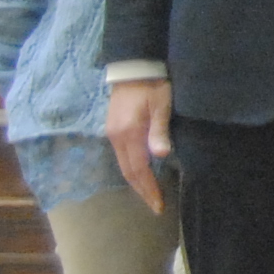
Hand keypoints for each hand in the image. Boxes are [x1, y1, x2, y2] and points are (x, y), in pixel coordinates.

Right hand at [105, 79, 174, 214]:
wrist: (133, 67)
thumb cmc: (152, 84)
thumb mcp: (161, 105)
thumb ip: (159, 130)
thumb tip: (159, 156)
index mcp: (129, 133)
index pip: (139, 169)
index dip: (148, 188)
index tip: (158, 204)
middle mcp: (116, 137)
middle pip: (128, 172)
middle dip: (142, 190)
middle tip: (155, 206)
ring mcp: (112, 133)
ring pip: (123, 165)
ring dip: (136, 181)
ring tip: (149, 194)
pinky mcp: (113, 129)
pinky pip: (121, 156)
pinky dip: (131, 169)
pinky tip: (141, 174)